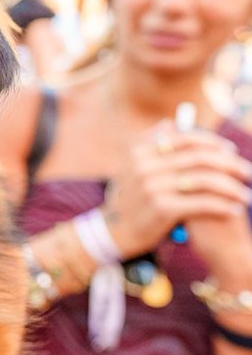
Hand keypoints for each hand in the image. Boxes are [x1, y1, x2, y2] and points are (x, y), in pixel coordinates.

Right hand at [102, 119, 251, 259]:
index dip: (212, 142)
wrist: (116, 231)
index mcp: (140, 150)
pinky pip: (203, 203)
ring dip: (231, 187)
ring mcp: (153, 186)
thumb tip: (172, 122)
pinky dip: (223, 206)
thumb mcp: (134, 167)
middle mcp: (145, 165)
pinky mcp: (163, 208)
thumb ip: (152, 144)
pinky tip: (234, 209)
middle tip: (246, 172)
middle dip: (229, 164)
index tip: (230, 151)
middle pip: (199, 158)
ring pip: (205, 180)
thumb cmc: (132, 197)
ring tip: (245, 194)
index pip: (185, 137)